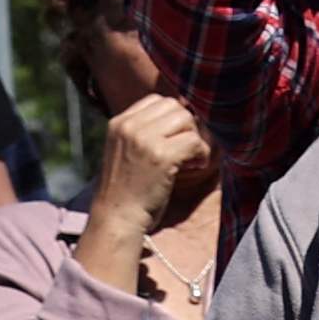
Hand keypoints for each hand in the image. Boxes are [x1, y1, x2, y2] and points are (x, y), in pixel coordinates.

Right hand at [90, 92, 217, 237]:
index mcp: (119, 122)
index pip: (157, 100)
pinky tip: (196, 167)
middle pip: (174, 107)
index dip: (173, 117)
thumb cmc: (127, 190)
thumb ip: (145, 131)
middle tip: (187, 150)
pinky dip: (202, 154)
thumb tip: (185, 113)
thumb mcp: (126, 150)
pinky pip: (194, 142)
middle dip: (187, 127)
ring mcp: (145, 139)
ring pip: (186, 120)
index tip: (177, 138)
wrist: (116, 218)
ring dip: (195, 139)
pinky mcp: (161, 156)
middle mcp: (130, 126)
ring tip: (191, 159)